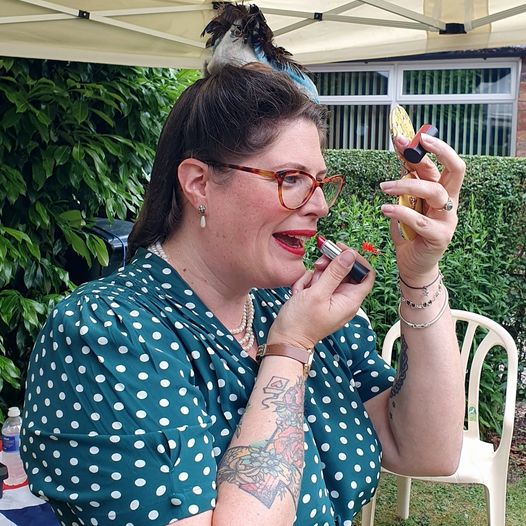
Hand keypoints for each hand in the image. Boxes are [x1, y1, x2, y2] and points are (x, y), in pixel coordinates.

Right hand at [268, 246, 374, 348]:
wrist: (285, 339)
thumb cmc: (301, 322)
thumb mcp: (317, 294)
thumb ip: (335, 273)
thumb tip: (350, 255)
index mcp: (350, 300)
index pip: (365, 274)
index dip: (356, 259)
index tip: (340, 249)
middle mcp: (344, 298)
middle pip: (344, 271)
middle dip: (328, 266)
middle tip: (317, 266)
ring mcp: (331, 298)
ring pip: (328, 274)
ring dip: (313, 276)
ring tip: (303, 289)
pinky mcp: (320, 298)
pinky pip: (317, 281)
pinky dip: (307, 283)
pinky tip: (299, 293)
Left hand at [380, 133, 464, 282]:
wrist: (413, 263)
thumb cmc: (410, 231)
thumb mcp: (407, 202)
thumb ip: (407, 182)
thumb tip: (401, 153)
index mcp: (444, 190)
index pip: (443, 162)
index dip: (426, 147)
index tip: (404, 137)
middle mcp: (450, 201)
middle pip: (455, 170)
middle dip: (432, 154)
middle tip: (404, 147)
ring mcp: (448, 219)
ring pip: (435, 192)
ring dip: (406, 185)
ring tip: (384, 188)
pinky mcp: (440, 237)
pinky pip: (421, 220)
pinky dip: (400, 213)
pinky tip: (385, 209)